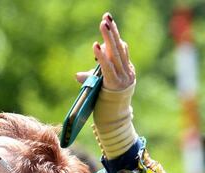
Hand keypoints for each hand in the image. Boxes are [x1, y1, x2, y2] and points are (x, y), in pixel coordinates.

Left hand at [75, 13, 137, 158]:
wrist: (114, 123)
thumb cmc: (105, 106)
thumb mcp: (99, 88)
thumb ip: (92, 78)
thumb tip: (78, 75)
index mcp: (126, 70)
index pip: (120, 49)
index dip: (113, 36)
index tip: (108, 22)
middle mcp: (126, 71)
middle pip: (119, 47)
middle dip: (112, 31)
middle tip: (106, 16)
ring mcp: (122, 77)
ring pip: (115, 53)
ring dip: (109, 37)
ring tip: (104, 23)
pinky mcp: (115, 84)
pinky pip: (107, 67)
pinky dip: (101, 56)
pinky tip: (96, 45)